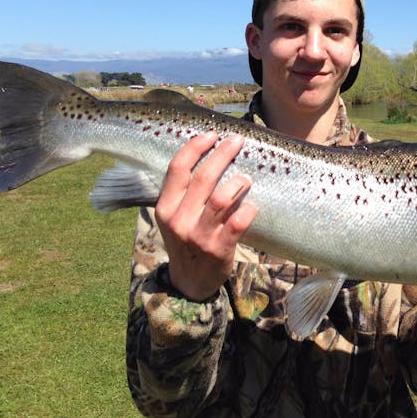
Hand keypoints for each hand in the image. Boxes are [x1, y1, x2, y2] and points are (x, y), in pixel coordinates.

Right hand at [154, 131, 256, 300]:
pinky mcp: (219, 249)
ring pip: (221, 198)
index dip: (196, 147)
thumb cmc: (186, 240)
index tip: (212, 134)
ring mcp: (199, 236)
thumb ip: (184, 192)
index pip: (177, 169)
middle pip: (203, 177)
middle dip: (223, 154)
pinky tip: (252, 206)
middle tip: (237, 141)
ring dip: (238, 183)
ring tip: (245, 178)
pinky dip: (248, 210)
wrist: (189, 283)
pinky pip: (238, 222)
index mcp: (165, 208)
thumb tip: (209, 154)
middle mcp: (179, 220)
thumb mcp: (173, 217)